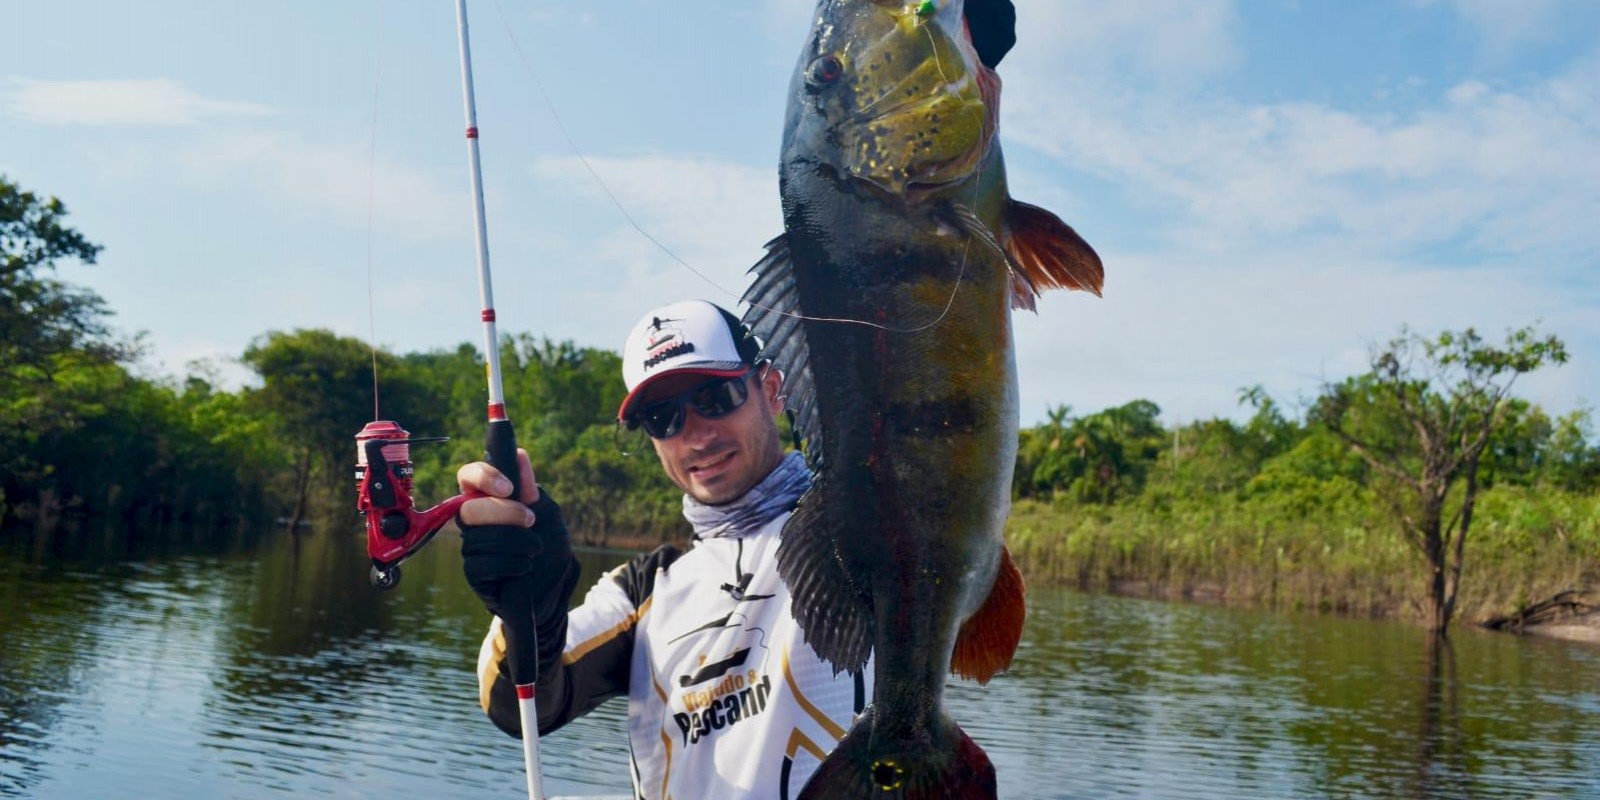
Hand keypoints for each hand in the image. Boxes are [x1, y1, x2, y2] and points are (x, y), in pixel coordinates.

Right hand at [457, 449, 579, 680]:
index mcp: (491, 499)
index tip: (508, 487)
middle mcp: (476, 521)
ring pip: (477, 537)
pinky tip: (524, 568)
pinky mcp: (474, 573)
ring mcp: (472, 547)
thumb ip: (531, 490)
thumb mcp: (549, 516)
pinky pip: (481, 564)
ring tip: (534, 549)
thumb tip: (519, 455)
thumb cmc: (549, 550)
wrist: (555, 591)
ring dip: (514, 542)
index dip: (482, 476)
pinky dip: (510, 563)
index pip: (468, 476)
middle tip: (530, 520)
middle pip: (470, 508)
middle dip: (505, 513)